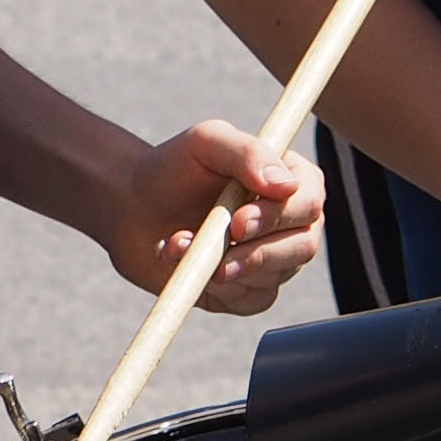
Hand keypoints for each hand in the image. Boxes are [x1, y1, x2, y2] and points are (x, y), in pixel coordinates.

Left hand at [100, 119, 321, 313]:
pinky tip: (181, 261)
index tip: (239, 222)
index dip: (279, 216)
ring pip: (273, 276)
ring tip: (177, 242)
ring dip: (221, 264)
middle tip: (214, 250)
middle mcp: (291, 222)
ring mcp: (275, 258)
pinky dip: (212, 285)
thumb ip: (245, 152)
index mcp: (292, 180)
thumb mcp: (204, 141)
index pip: (308, 203)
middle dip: (256, 252)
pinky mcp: (251, 289)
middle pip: (303, 247)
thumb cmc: (173, 168)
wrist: (132, 206)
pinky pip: (249, 299)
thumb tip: (286, 185)